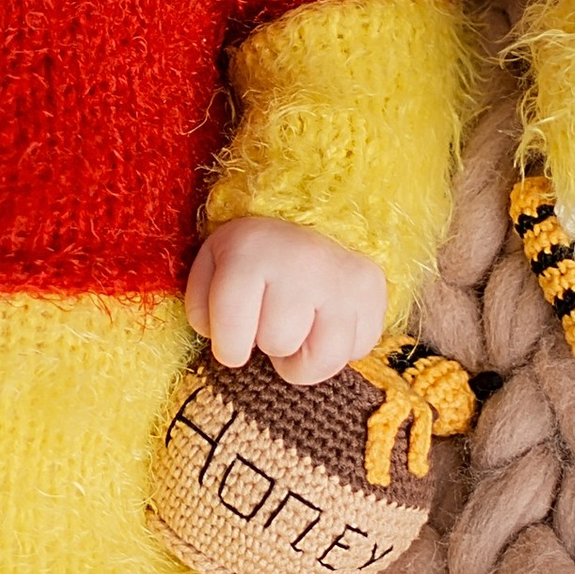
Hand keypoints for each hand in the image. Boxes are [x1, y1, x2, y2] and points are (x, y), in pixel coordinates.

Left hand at [186, 218, 386, 389]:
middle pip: (279, 344)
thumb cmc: (253, 254)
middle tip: (270, 321)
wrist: (309, 213)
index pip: (232, 337)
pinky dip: (338, 347)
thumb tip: (225, 344)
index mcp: (250, 252)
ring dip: (304, 357)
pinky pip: (357, 351)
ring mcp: (343, 278)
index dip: (229, 349)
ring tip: (297, 333)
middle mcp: (302, 262)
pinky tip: (325, 322)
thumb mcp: (212, 267)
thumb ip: (201, 307)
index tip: (232, 341)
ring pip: (322, 360)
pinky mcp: (373, 292)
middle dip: (269, 343)